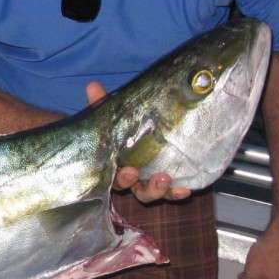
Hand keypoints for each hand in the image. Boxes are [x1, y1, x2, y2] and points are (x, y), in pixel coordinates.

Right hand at [84, 80, 192, 203]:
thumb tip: (92, 85)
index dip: (122, 179)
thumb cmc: (118, 128)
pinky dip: (177, 193)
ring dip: (159, 190)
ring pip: (151, 194)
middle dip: (143, 186)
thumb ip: (101, 104)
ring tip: (167, 179)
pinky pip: (170, 192)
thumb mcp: (110, 117)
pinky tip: (186, 189)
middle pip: (136, 191)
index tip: (130, 171)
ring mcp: (149, 182)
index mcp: (115, 166)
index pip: (116, 179)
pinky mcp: (166, 182)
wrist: (133, 130)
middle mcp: (132, 179)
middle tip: (150, 175)